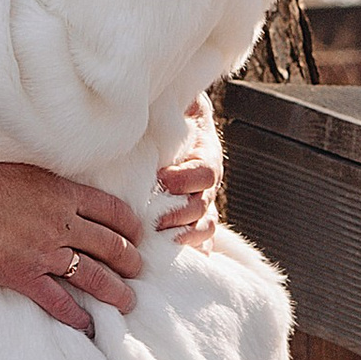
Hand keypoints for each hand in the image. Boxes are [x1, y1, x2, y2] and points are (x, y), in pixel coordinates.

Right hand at [0, 156, 142, 331]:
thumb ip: (51, 185)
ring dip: (114, 291)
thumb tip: (62, 193)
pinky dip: (75, 315)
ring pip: (93, 276)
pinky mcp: (24, 276)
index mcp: (64, 195)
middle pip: (110, 246)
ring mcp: (45, 253)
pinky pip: (57, 301)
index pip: (112, 212)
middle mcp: (63, 225)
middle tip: (137, 270)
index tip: (136, 235)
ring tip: (127, 302)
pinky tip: (87, 324)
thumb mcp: (28, 170)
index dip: (130, 226)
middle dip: (130, 261)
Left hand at [157, 92, 222, 245]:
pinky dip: (191, 252)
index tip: (162, 178)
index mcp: (204, 151)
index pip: (205, 173)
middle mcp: (205, 180)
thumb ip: (171, 104)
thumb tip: (156, 99)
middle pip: (203, 206)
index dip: (186, 179)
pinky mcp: (188, 218)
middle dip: (179, 214)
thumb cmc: (163, 110)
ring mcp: (200, 200)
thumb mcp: (170, 101)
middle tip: (154, 218)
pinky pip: (199, 242)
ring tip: (160, 239)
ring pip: (204, 228)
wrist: (163, 121)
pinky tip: (172, 260)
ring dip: (184, 236)